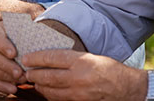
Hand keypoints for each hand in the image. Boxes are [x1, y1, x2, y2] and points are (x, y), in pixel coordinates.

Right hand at [0, 21, 25, 93]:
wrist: (15, 43)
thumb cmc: (20, 37)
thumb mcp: (21, 31)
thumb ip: (24, 34)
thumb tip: (33, 34)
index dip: (3, 45)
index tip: (14, 54)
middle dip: (6, 65)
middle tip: (19, 72)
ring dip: (5, 76)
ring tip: (20, 80)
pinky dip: (1, 85)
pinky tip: (12, 88)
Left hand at [23, 49, 144, 100]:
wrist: (127, 89)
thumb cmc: (110, 69)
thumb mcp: (91, 57)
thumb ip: (71, 58)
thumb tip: (50, 57)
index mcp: (82, 61)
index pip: (52, 58)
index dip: (36, 58)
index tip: (26, 58)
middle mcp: (78, 77)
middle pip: (48, 76)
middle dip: (34, 74)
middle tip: (26, 71)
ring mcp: (78, 93)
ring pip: (51, 91)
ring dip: (40, 86)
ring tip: (34, 81)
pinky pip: (59, 99)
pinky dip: (50, 95)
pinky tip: (46, 91)